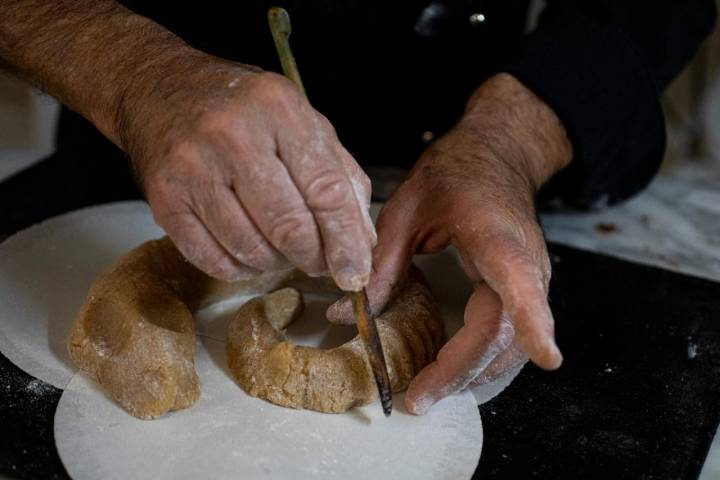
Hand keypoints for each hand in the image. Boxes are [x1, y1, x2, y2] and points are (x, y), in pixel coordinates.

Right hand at [117, 55, 374, 289]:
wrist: (158, 87)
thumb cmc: (241, 109)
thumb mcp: (300, 120)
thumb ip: (339, 174)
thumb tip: (361, 241)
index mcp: (279, 109)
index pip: (326, 189)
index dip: (346, 241)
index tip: (356, 273)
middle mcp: (233, 135)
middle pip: (289, 226)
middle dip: (313, 258)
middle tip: (319, 264)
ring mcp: (193, 167)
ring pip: (251, 248)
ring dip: (277, 263)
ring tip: (281, 249)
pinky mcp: (164, 197)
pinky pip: (213, 259)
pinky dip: (241, 268)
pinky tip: (250, 253)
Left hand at [328, 73, 571, 412]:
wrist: (496, 156)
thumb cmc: (455, 174)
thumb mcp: (406, 209)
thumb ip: (381, 263)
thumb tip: (349, 313)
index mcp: (495, 235)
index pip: (520, 281)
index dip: (533, 320)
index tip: (546, 356)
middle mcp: (524, 262)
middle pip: (503, 332)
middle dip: (461, 372)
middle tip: (416, 399)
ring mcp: (530, 279)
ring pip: (510, 343)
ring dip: (471, 374)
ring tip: (426, 392)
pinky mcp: (524, 290)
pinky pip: (509, 336)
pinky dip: (482, 360)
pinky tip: (452, 373)